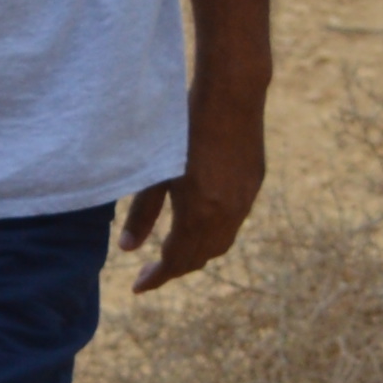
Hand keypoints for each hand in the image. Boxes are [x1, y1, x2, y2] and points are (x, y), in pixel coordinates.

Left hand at [119, 101, 263, 289]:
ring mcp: (245, 200)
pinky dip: (213, 233)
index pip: (176, 261)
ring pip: (221, 243)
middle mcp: (228, 214)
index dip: (157, 278)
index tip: (138, 287)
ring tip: (173, 251)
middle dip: (175, 269)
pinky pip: (234, 223)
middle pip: (201, 257)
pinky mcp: (254, 184)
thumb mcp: (156, 171)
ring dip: (196, 253)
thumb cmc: (184, 127)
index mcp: (200, 213)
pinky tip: (198, 222)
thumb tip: (128, 249)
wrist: (232, 95)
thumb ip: (143, 213)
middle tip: (150, 272)